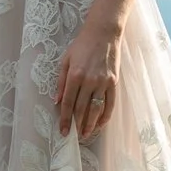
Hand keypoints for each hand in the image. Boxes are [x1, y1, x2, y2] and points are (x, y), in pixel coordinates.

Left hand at [55, 21, 121, 138]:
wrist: (103, 33)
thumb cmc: (82, 45)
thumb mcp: (66, 60)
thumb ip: (61, 82)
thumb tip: (57, 101)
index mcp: (75, 75)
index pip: (68, 103)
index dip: (65, 119)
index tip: (63, 131)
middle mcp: (89, 81)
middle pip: (82, 109)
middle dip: (77, 124)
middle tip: (74, 136)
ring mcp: (103, 82)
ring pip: (96, 109)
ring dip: (91, 124)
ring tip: (86, 134)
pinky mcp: (113, 82)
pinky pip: (110, 103)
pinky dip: (105, 115)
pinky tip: (100, 124)